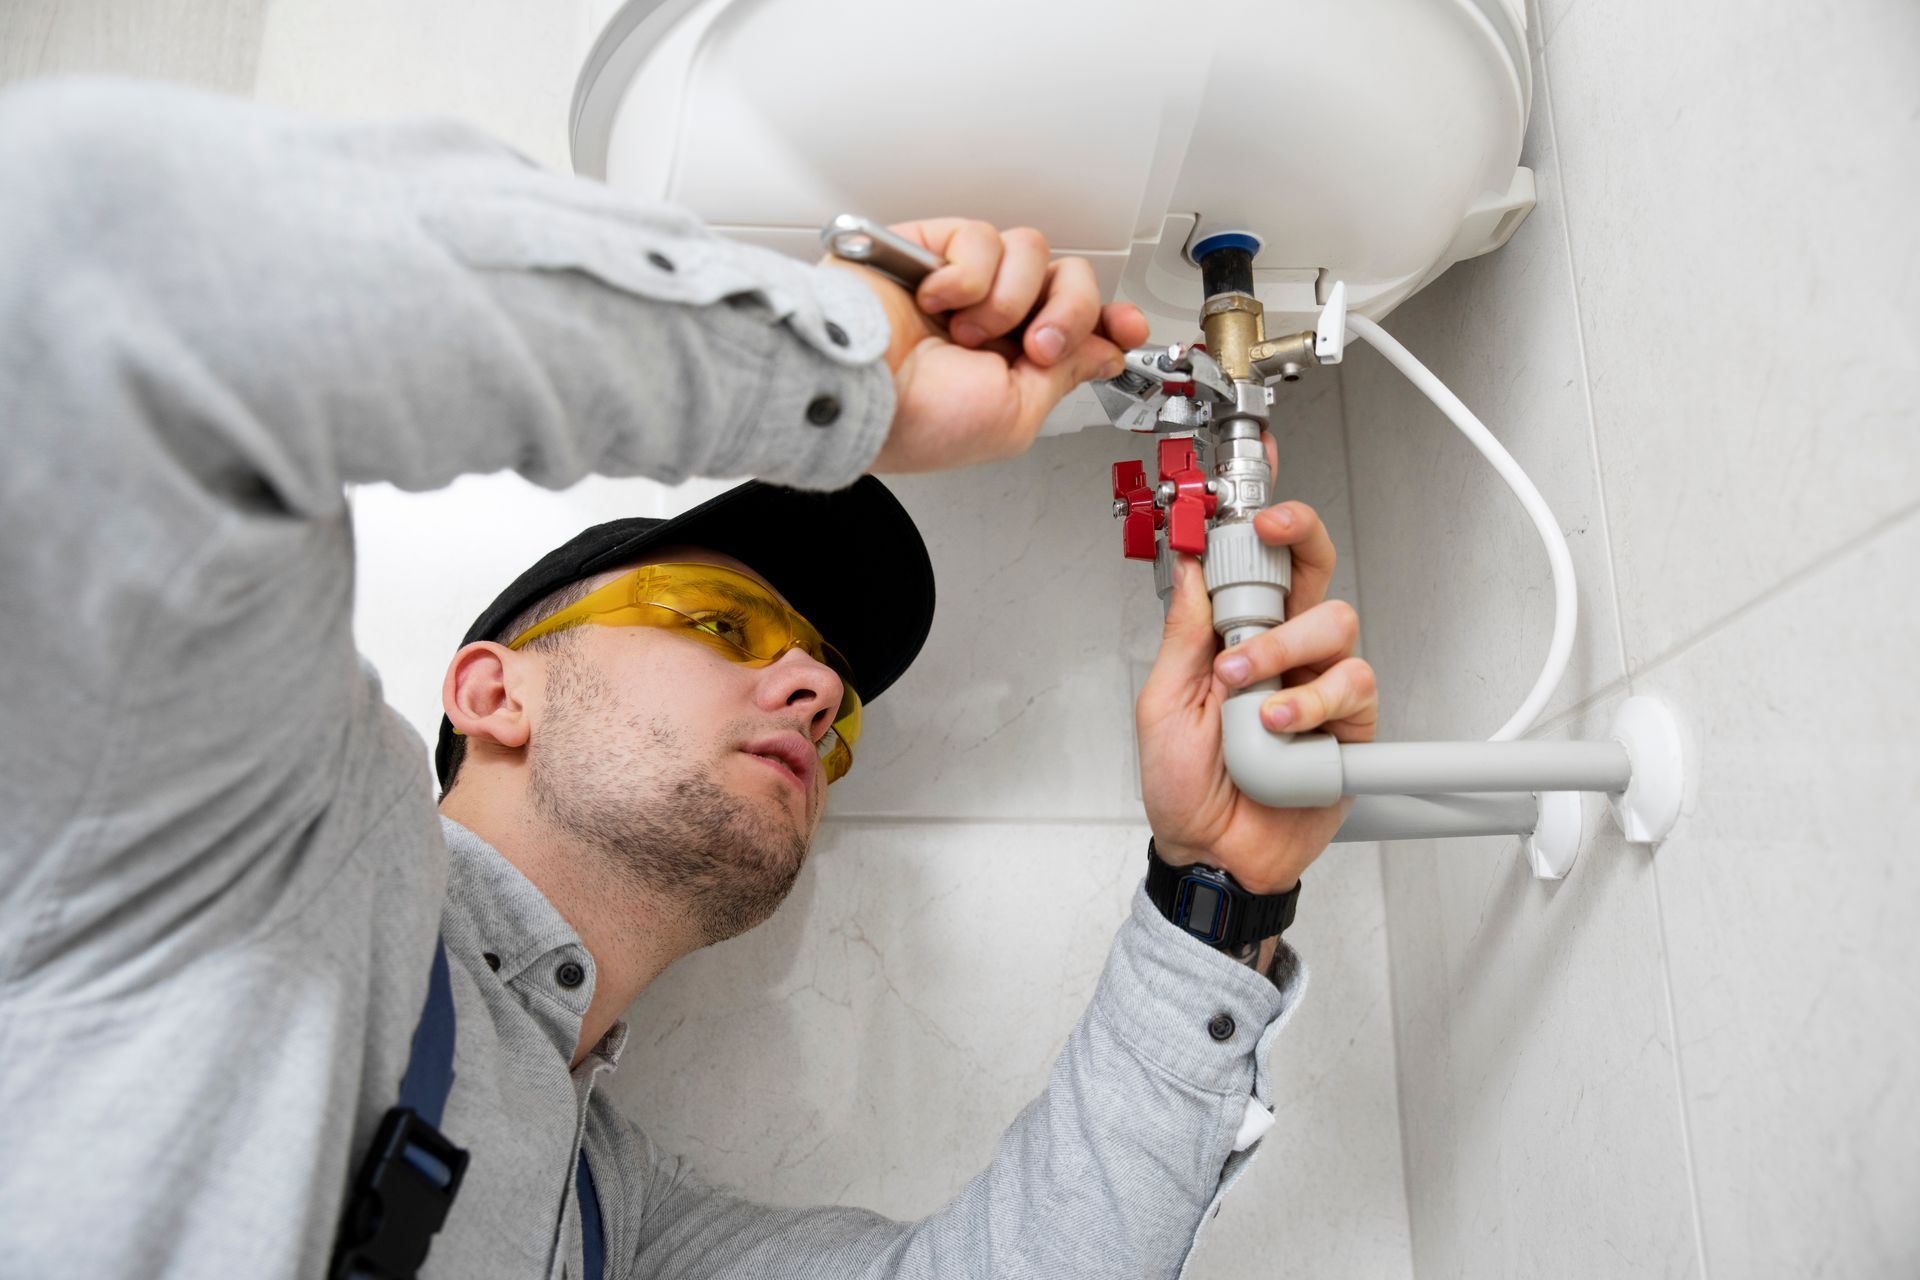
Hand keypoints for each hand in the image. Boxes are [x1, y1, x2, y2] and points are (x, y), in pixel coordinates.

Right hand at [835, 218, 1149, 473]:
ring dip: (1008, 299)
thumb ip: (1065, 375)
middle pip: (1068, 279)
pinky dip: (967, 276)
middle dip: (1066, 313)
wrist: (857, 390)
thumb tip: (1104, 351)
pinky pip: (981, 237)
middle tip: (1035, 345)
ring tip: (967, 331)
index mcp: (1013, 362)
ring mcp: (962, 281)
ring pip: (1030, 252)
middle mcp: (993, 317)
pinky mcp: (929, 248)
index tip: (1127, 327)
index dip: (1109, 320)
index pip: (1078, 323)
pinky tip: (936, 301)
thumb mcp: (1016, 415)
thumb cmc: (917, 420)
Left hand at [1135, 471, 1378, 893]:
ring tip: (1247, 688)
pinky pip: (1353, 687)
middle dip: (1299, 537)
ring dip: (1285, 647)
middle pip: (1315, 568)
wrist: (1211, 853)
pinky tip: (1281, 725)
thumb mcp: (1162, 702)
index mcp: (1235, 637)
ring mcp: (1319, 684)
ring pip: (1336, 622)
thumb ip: (1183, 634)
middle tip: (1269, 535)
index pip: (1258, 565)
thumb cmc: (1184, 786)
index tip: (1248, 502)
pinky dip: (1313, 702)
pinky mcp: (1349, 726)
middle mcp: (1283, 651)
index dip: (1265, 524)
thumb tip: (1190, 567)